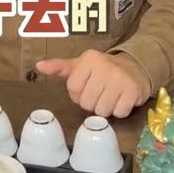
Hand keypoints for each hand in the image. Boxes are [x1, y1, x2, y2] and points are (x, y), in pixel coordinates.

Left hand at [35, 49, 149, 118]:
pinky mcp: (134, 91)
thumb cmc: (102, 69)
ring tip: (110, 96)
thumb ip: (59, 67)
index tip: (87, 86)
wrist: (135, 67)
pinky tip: (121, 100)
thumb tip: (39, 66)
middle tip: (100, 93)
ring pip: (102, 111)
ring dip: (105, 108)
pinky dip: (119, 110)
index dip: (78, 93)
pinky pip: (118, 113)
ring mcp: (121, 79)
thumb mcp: (81, 65)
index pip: (73, 89)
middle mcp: (106, 66)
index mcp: (90, 59)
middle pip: (86, 103)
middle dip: (92, 102)